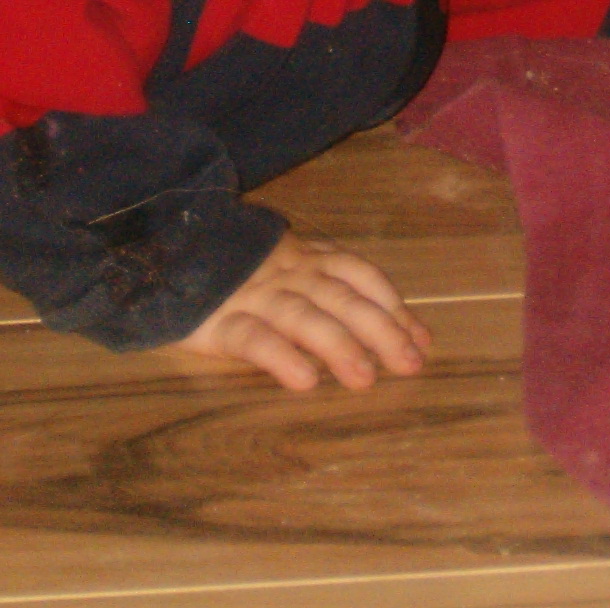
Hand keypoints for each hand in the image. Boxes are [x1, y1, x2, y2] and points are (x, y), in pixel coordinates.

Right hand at [172, 232, 431, 392]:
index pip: (363, 279)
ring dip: (338, 346)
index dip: (395, 308)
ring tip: (364, 379)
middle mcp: (289, 275)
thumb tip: (399, 331)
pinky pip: (253, 339)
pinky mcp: (217, 322)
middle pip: (343, 300)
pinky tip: (303, 381)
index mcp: (310, 259)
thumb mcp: (292, 266)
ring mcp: (254, 296)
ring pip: (304, 317)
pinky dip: (280, 357)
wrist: (161, 254)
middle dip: (380, 331)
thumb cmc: (241, 270)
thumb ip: (338, 289)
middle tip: (409, 365)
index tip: (422, 343)